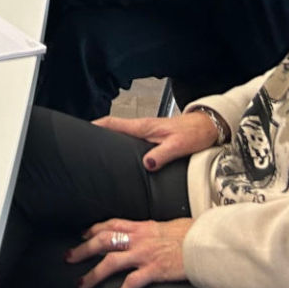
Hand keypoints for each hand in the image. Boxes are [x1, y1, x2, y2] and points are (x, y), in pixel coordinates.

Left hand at [67, 218, 193, 287]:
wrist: (205, 242)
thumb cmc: (191, 233)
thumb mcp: (167, 225)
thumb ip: (154, 230)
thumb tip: (151, 233)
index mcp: (142, 226)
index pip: (111, 223)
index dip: (94, 229)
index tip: (83, 234)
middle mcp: (139, 238)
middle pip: (103, 240)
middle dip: (83, 249)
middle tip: (69, 257)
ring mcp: (145, 254)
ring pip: (110, 261)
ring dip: (93, 273)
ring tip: (81, 283)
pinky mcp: (154, 270)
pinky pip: (132, 283)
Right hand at [90, 112, 224, 171]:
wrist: (207, 127)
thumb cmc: (193, 133)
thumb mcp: (179, 145)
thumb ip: (162, 155)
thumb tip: (146, 164)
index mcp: (144, 127)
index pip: (113, 123)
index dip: (95, 126)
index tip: (81, 131)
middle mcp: (142, 128)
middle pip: (113, 129)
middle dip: (97, 135)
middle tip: (84, 148)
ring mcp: (147, 133)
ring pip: (122, 136)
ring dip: (109, 142)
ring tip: (98, 156)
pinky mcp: (153, 139)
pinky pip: (131, 142)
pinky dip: (122, 147)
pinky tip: (122, 160)